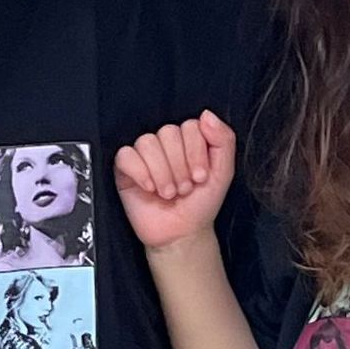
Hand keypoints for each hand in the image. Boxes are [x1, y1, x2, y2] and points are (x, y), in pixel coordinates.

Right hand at [114, 111, 233, 251]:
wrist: (181, 233)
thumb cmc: (201, 203)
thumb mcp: (223, 172)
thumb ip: (223, 140)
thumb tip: (206, 115)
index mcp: (188, 139)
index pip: (190, 126)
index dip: (196, 153)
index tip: (200, 177)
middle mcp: (165, 143)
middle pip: (168, 132)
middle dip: (180, 166)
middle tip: (185, 188)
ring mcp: (144, 154)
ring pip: (147, 142)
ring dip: (162, 173)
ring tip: (169, 193)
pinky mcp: (125, 169)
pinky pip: (126, 155)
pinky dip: (140, 172)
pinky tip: (150, 188)